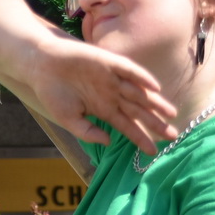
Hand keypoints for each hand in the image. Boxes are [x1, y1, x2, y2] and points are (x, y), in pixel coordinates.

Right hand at [24, 35, 178, 154]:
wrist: (41, 66)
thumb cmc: (53, 93)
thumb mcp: (68, 120)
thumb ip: (87, 132)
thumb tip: (108, 141)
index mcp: (103, 109)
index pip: (127, 126)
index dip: (140, 138)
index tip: (154, 152)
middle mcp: (112, 95)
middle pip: (139, 111)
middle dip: (155, 124)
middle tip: (173, 136)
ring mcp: (112, 78)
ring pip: (139, 93)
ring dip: (155, 103)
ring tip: (171, 114)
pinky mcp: (108, 62)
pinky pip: (129, 70)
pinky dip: (142, 78)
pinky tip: (154, 88)